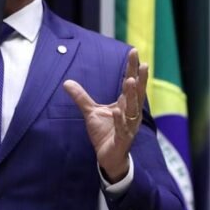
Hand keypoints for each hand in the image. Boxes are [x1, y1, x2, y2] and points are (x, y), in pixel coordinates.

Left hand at [63, 48, 146, 182]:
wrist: (109, 157)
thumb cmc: (105, 133)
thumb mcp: (91, 112)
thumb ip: (81, 97)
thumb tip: (66, 82)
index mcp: (125, 104)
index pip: (130, 82)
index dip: (132, 68)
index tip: (134, 52)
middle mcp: (130, 113)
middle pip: (136, 93)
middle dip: (139, 78)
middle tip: (142, 63)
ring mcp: (128, 126)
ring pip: (132, 109)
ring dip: (131, 95)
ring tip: (131, 81)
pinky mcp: (122, 139)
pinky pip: (122, 129)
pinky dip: (120, 120)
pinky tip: (117, 111)